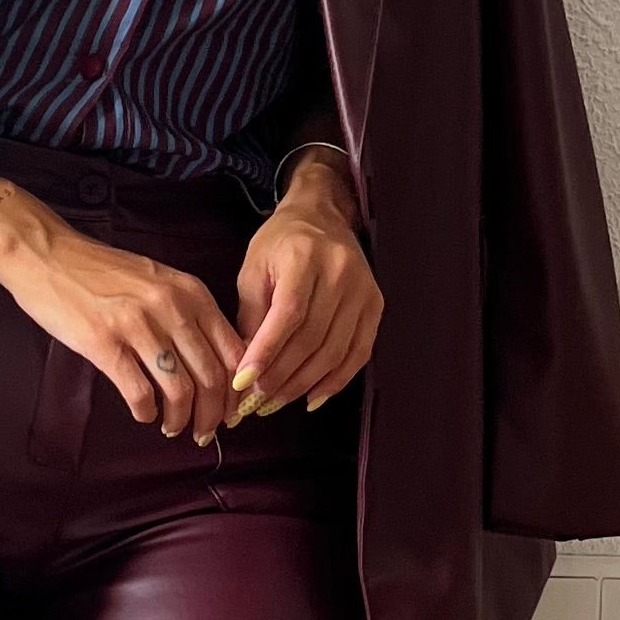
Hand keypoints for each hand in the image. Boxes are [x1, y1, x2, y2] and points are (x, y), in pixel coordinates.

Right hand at [0, 169, 249, 441]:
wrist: (49, 255)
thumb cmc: (102, 272)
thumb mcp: (159, 282)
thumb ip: (189, 314)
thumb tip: (214, 364)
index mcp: (192, 293)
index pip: (232, 352)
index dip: (236, 392)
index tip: (230, 413)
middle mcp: (171, 307)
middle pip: (211, 377)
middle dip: (212, 415)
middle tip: (204, 432)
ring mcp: (138, 324)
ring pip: (179, 390)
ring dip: (179, 419)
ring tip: (172, 427)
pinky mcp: (104, 342)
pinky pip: (139, 390)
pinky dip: (146, 411)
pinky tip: (143, 414)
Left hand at [225, 153, 382, 420]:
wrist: (322, 216)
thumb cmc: (279, 243)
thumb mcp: (253, 270)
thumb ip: (250, 316)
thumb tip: (244, 368)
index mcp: (305, 256)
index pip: (288, 314)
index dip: (266, 352)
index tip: (243, 383)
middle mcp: (340, 272)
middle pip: (312, 338)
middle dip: (281, 376)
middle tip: (255, 402)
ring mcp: (364, 290)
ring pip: (335, 351)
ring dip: (303, 384)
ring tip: (275, 404)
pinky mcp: (376, 306)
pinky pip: (359, 353)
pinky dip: (336, 381)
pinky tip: (312, 398)